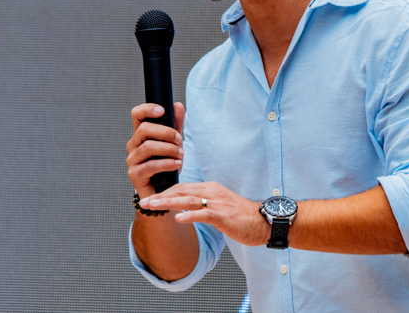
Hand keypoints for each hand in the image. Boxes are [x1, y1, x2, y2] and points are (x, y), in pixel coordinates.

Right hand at [126, 102, 185, 196]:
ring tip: (180, 155)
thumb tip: (177, 105)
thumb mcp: (175, 142)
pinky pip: (150, 165)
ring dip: (169, 149)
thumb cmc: (168, 164)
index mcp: (141, 134)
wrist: (165, 190)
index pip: (137, 115)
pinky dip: (167, 163)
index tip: (162, 110)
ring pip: (148, 147)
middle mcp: (133, 145)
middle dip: (166, 132)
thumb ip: (176, 124)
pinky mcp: (135, 175)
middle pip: (144, 129)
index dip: (147, 109)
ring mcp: (132, 160)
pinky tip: (177, 164)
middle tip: (179, 140)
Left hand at [138, 182, 271, 246]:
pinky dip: (189, 215)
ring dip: (168, 203)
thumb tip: (186, 208)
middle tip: (144, 201)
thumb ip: (204, 204)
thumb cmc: (243, 215)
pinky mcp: (223, 216)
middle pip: (182, 190)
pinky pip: (203, 214)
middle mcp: (213, 192)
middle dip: (161, 196)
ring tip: (153, 206)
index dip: (166, 192)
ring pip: (188, 200)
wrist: (265, 221)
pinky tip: (177, 218)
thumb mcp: (221, 205)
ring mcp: (218, 203)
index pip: (184, 187)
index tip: (151, 197)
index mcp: (211, 189)